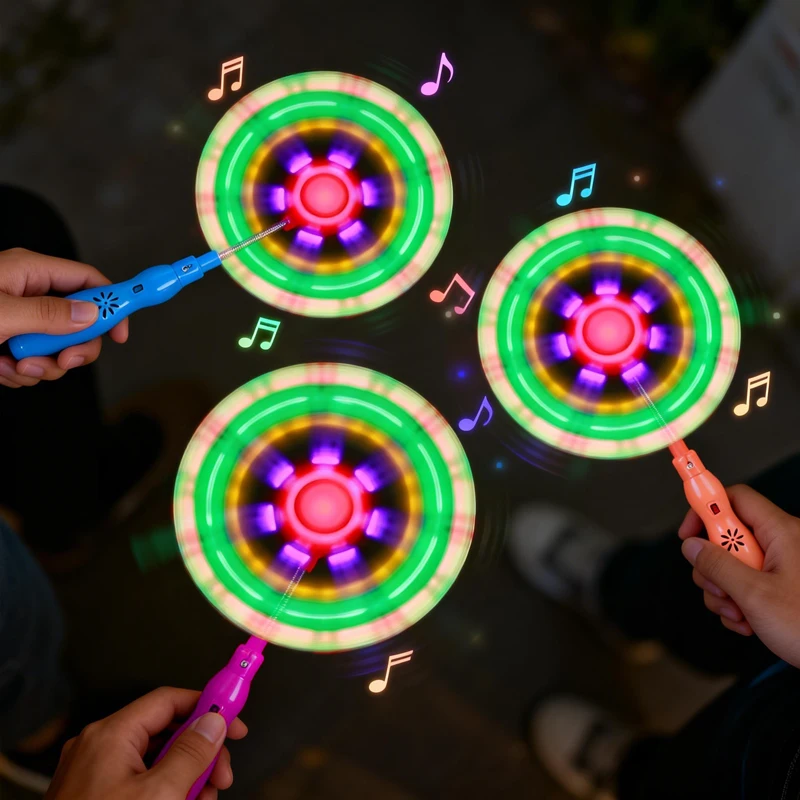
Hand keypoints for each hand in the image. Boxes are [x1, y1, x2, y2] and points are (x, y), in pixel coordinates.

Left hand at [0, 247, 127, 386]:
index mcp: (30, 273)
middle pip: (79, 322)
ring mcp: (20, 320)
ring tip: (13, 365)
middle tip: (63, 361)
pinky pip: (34, 362)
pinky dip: (19, 373)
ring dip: (41, 366)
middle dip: (73, 348)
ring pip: (57, 349)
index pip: (88, 280)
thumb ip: (48, 314)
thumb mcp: (2, 313)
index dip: (112, 302)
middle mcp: (29, 295)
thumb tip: (90, 315)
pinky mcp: (9, 342)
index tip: (121, 332)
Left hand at [45, 687, 246, 799]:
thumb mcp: (159, 794)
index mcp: (110, 736)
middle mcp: (99, 747)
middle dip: (199, 753)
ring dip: (186, 778)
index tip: (232, 719)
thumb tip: (212, 722)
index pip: (169, 700)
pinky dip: (165, 791)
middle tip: (220, 774)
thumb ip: (190, 753)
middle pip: (166, 732)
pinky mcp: (95, 795)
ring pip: (156, 760)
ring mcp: (94, 773)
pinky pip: (140, 781)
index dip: (206, 706)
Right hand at [679, 484, 799, 666]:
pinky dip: (738, 603)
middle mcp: (781, 543)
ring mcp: (780, 566)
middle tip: (718, 587)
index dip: (705, 508)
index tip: (687, 530)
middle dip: (713, 565)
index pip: (734, 498)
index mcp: (781, 532)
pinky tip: (748, 622)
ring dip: (724, 592)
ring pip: (731, 564)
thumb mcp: (754, 595)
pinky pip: (744, 583)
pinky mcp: (779, 585)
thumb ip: (718, 566)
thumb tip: (692, 547)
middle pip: (726, 536)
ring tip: (739, 614)